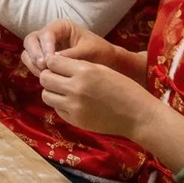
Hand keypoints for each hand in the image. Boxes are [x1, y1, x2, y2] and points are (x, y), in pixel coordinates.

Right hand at [22, 19, 129, 73]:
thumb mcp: (88, 52)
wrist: (107, 62)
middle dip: (35, 54)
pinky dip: (34, 69)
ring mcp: (44, 46)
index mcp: (61, 27)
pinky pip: (31, 61)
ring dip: (32, 62)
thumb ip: (71, 55)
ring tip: (43, 75)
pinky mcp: (43, 58)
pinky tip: (44, 77)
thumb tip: (52, 61)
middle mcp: (49, 34)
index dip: (45, 47)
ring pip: (28, 51)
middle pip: (31, 40)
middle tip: (43, 67)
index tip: (50, 61)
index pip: (46, 34)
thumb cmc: (100, 52)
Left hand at [39, 52, 160, 138]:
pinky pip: (57, 109)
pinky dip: (61, 105)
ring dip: (52, 91)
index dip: (53, 62)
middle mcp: (75, 88)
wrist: (138, 115)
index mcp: (84, 71)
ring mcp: (74, 106)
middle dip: (49, 76)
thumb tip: (54, 64)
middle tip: (59, 78)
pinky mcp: (75, 120)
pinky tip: (73, 103)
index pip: (52, 61)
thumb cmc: (123, 88)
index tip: (59, 65)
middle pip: (45, 78)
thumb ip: (77, 66)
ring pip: (46, 95)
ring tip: (64, 91)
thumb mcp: (101, 69)